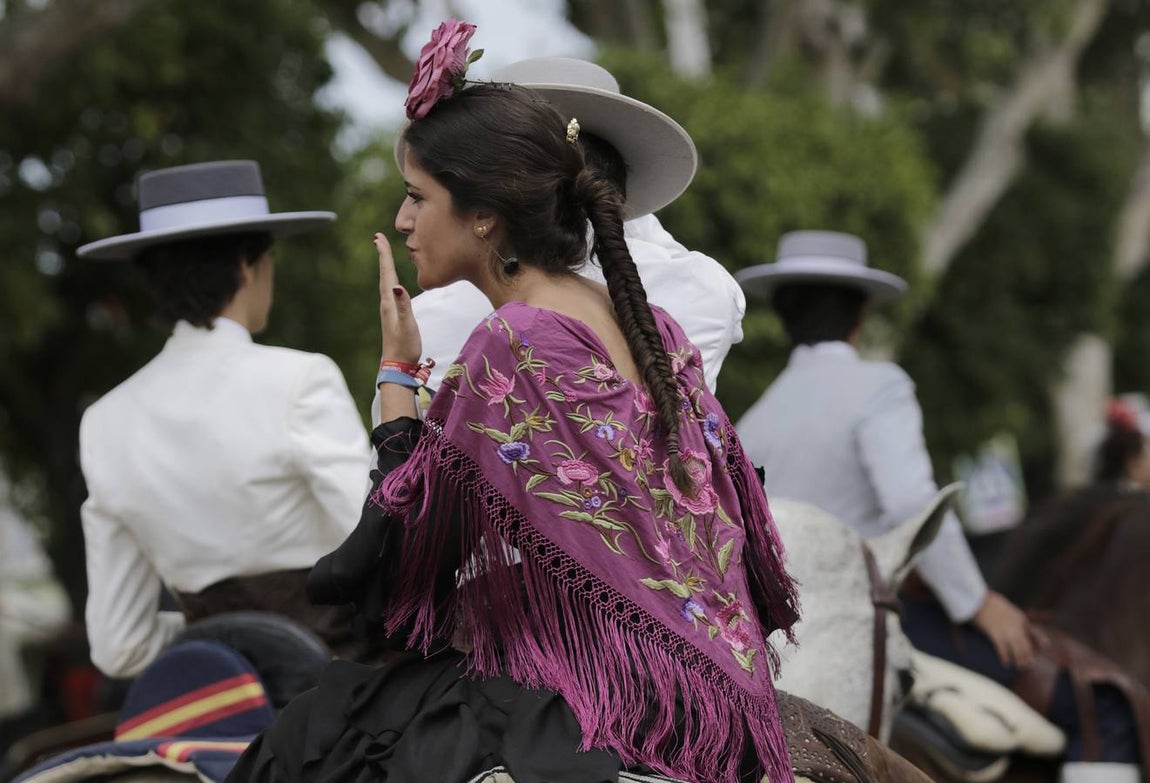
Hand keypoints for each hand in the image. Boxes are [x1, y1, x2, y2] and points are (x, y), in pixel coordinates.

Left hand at [375, 233, 420, 363]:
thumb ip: (404, 306)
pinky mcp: (393, 315)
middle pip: (384, 274)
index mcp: (389, 303)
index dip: (384, 255)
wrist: (398, 365)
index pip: (388, 274)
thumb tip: (398, 286)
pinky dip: (390, 278)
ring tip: (383, 252)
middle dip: (383, 255)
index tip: (379, 238)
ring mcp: (389, 309)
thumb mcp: (408, 326)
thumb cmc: (405, 347)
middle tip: (378, 238)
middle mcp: (386, 304)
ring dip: (385, 266)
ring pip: (386, 281)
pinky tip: (392, 279)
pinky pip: (390, 290)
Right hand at [970, 590, 1035, 669]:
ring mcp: (1006, 631)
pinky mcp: (995, 634)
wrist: (978, 599)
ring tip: (1020, 667)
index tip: (1044, 647)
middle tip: (1029, 665)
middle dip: (1028, 656)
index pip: (1033, 631)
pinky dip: (1005, 657)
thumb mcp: (1007, 608)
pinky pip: (1002, 649)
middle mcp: (1016, 626)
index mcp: (1020, 618)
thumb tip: (1016, 626)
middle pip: (1026, 644)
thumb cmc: (990, 603)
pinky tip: (1006, 663)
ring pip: (1017, 649)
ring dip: (1019, 659)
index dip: (1039, 640)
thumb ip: (1015, 618)